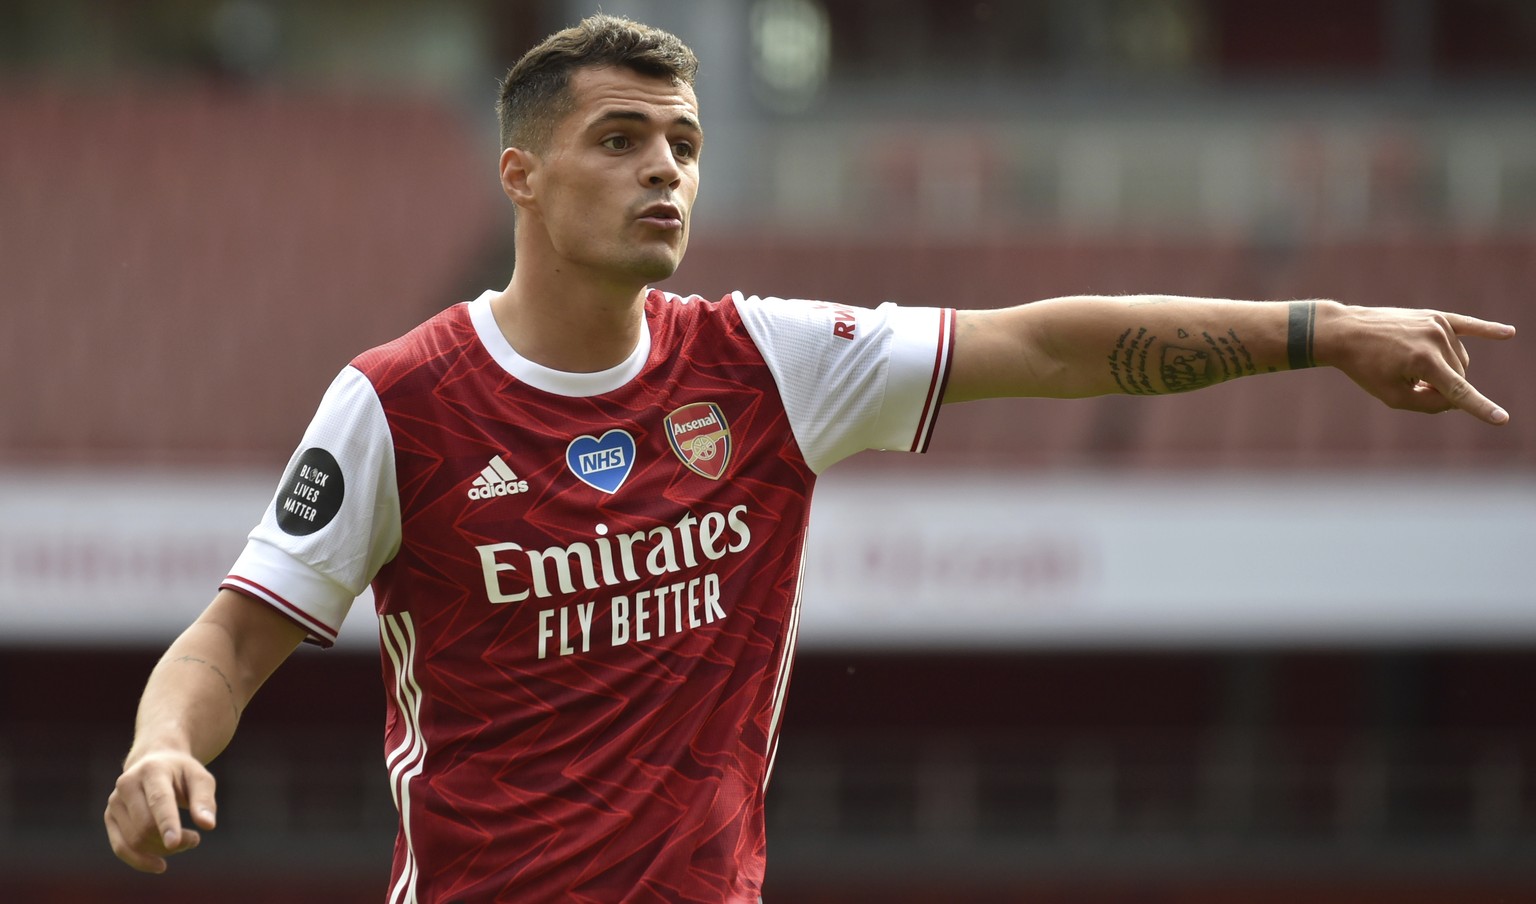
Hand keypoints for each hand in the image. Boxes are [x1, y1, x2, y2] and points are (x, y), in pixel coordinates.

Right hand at [104, 750, 217, 872]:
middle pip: (146, 825)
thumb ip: (204, 800)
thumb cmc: (182, 774)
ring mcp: (114, 801)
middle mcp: (127, 784)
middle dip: (173, 841)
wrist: (155, 762)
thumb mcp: (200, 779)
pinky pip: (120, 848)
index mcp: (152, 770)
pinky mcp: (110, 817)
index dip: (167, 823)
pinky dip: (140, 861)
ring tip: (183, 842)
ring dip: (161, 850)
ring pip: (135, 840)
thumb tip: (208, 825)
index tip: (175, 843)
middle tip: (195, 839)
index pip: (158, 800)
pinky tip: (160, 865)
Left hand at [1318, 303, 1515, 424]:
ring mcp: (1437, 325)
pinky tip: (1509, 333)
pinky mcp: (1435, 316)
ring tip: (1409, 365)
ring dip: (1443, 370)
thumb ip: (1429, 403)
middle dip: (1440, 387)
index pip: (1458, 392)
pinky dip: (1487, 329)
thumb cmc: (1365, 368)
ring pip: (1459, 361)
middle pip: (1459, 378)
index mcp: (1423, 362)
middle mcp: (1435, 340)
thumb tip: (1458, 399)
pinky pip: (1467, 324)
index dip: (1480, 408)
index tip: (1502, 419)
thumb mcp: (1392, 396)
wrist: (1345, 332)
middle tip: (1408, 382)